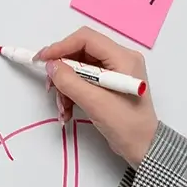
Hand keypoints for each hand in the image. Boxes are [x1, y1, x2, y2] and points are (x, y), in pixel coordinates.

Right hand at [36, 26, 158, 164]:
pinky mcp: (109, 85)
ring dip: (66, 87)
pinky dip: (72, 94)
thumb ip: (70, 81)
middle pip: (80, 53)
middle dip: (63, 72)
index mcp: (123, 58)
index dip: (61, 47)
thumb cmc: (127, 125)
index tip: (42, 60)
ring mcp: (115, 72)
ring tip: (63, 108)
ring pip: (79, 69)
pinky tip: (68, 112)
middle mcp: (120, 60)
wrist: (143, 147)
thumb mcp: (95, 102)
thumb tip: (51, 66)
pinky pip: (84, 81)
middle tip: (51, 88)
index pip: (86, 39)